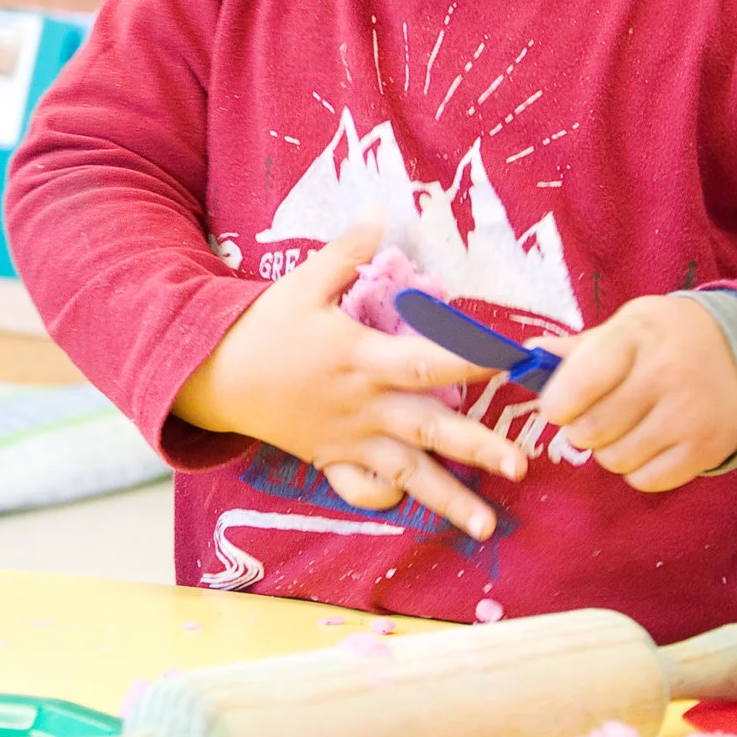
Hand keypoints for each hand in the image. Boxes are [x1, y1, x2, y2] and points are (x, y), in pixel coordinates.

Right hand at [172, 221, 523, 539]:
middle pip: (427, 429)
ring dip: (450, 499)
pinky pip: (363, 489)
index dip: (469, 360)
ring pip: (406, 474)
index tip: (512, 359)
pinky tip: (419, 507)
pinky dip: (389, 500)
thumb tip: (381, 209)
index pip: (424, 361)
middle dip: (476, 447)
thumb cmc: (265, 327)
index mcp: (358, 358)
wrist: (214, 376)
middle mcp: (361, 404)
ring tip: (488, 527)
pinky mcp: (332, 459)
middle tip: (521, 465)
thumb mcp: (302, 283)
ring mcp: (348, 439)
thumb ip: (345, 250)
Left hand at [532, 295, 736, 490]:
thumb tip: (529, 354)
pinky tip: (647, 444)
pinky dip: (637, 470)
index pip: (579, 382)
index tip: (559, 406)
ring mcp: (688, 415)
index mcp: (636, 334)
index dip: (557, 404)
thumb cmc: (670, 338)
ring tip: (624, 428)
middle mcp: (664, 374)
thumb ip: (578, 347)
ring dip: (608, 450)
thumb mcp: (628, 325)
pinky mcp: (706, 449)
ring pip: (614, 459)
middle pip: (590, 429)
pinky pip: (645, 480)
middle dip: (580, 428)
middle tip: (594, 417)